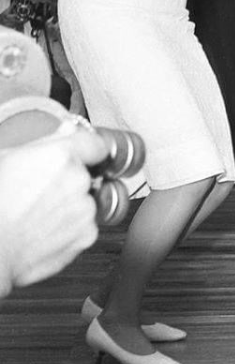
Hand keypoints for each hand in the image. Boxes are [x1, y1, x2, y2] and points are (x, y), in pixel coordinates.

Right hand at [0, 128, 107, 297]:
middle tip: (43, 192)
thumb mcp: (7, 159)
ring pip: (87, 201)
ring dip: (71, 206)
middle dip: (71, 181)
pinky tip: (44, 230)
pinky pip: (85, 226)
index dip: (90, 150)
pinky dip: (70, 229)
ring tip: (39, 214)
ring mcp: (86, 209)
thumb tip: (68, 129)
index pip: (97, 144)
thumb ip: (47, 141)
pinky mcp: (88, 234)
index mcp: (61, 156)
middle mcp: (79, 180)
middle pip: (88, 175)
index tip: (86, 155)